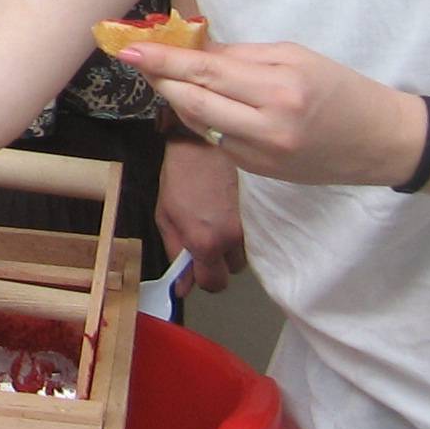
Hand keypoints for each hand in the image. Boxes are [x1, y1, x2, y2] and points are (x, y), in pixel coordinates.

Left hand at [124, 37, 429, 187]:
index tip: (130, 49)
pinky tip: (209, 104)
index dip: (163, 61)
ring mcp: (261, 156)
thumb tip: (191, 49)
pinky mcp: (259, 173)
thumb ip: (239, 55)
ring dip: (181, 99)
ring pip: (200, 124)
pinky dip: (207, 120)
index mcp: (278, 89)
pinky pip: (218, 141)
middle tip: (141, 59)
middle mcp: (267, 127)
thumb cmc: (340, 88)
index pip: (206, 72)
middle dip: (162, 79)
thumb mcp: (294, 57)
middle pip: (193, 101)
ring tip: (170, 77)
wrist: (381, 141)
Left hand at [156, 137, 246, 291]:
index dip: (203, 278)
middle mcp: (233, 239)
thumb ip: (175, 252)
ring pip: (246, 253)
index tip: (197, 267)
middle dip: (219, 261)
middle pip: (232, 271)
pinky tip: (232, 212)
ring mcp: (252, 225)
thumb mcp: (165, 215)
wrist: (205, 141)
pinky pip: (257, 235)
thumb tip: (182, 287)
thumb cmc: (180, 175)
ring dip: (233, 246)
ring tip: (220, 220)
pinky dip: (245, 231)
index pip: (213, 284)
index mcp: (205, 242)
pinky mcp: (264, 212)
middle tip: (207, 239)